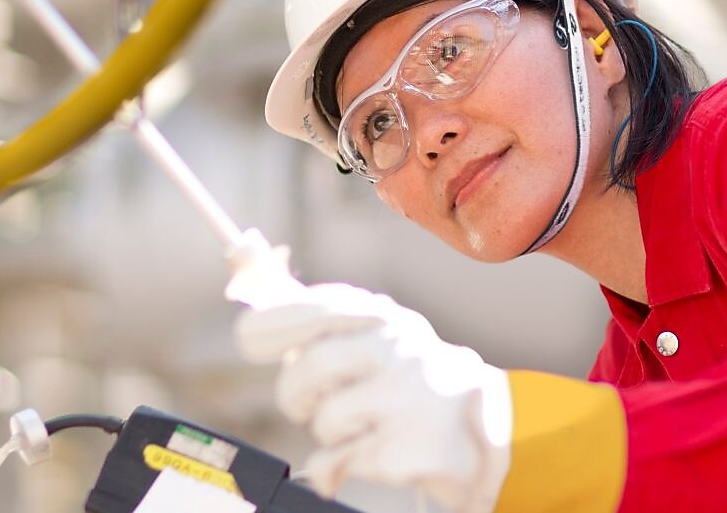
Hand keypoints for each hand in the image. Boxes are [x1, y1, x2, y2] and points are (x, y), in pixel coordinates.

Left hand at [235, 283, 511, 512]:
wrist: (485, 433)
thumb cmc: (407, 380)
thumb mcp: (372, 337)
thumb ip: (313, 314)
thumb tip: (241, 259)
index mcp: (386, 319)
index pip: (317, 308)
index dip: (272, 323)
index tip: (248, 338)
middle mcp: (400, 348)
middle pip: (310, 368)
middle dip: (297, 395)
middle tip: (311, 404)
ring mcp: (411, 396)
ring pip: (324, 420)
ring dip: (329, 433)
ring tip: (362, 427)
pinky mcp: (413, 447)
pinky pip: (337, 462)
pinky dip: (338, 467)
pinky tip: (372, 453)